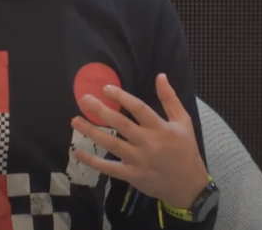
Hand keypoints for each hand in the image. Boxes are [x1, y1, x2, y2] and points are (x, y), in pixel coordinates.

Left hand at [71, 73, 207, 208]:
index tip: (105, 88)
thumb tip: (160, 76)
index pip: (138, 109)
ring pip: (111, 144)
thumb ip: (170, 99)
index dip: (121, 97)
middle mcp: (147, 143)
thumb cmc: (185, 149)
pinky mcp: (130, 175)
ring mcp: (137, 160)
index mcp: (160, 128)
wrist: (187, 184)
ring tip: (75, 121)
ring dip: (91, 132)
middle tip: (84, 100)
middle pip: (120, 124)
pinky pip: (108, 168)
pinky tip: (77, 152)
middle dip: (100, 111)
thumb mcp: (183, 122)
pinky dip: (92, 161)